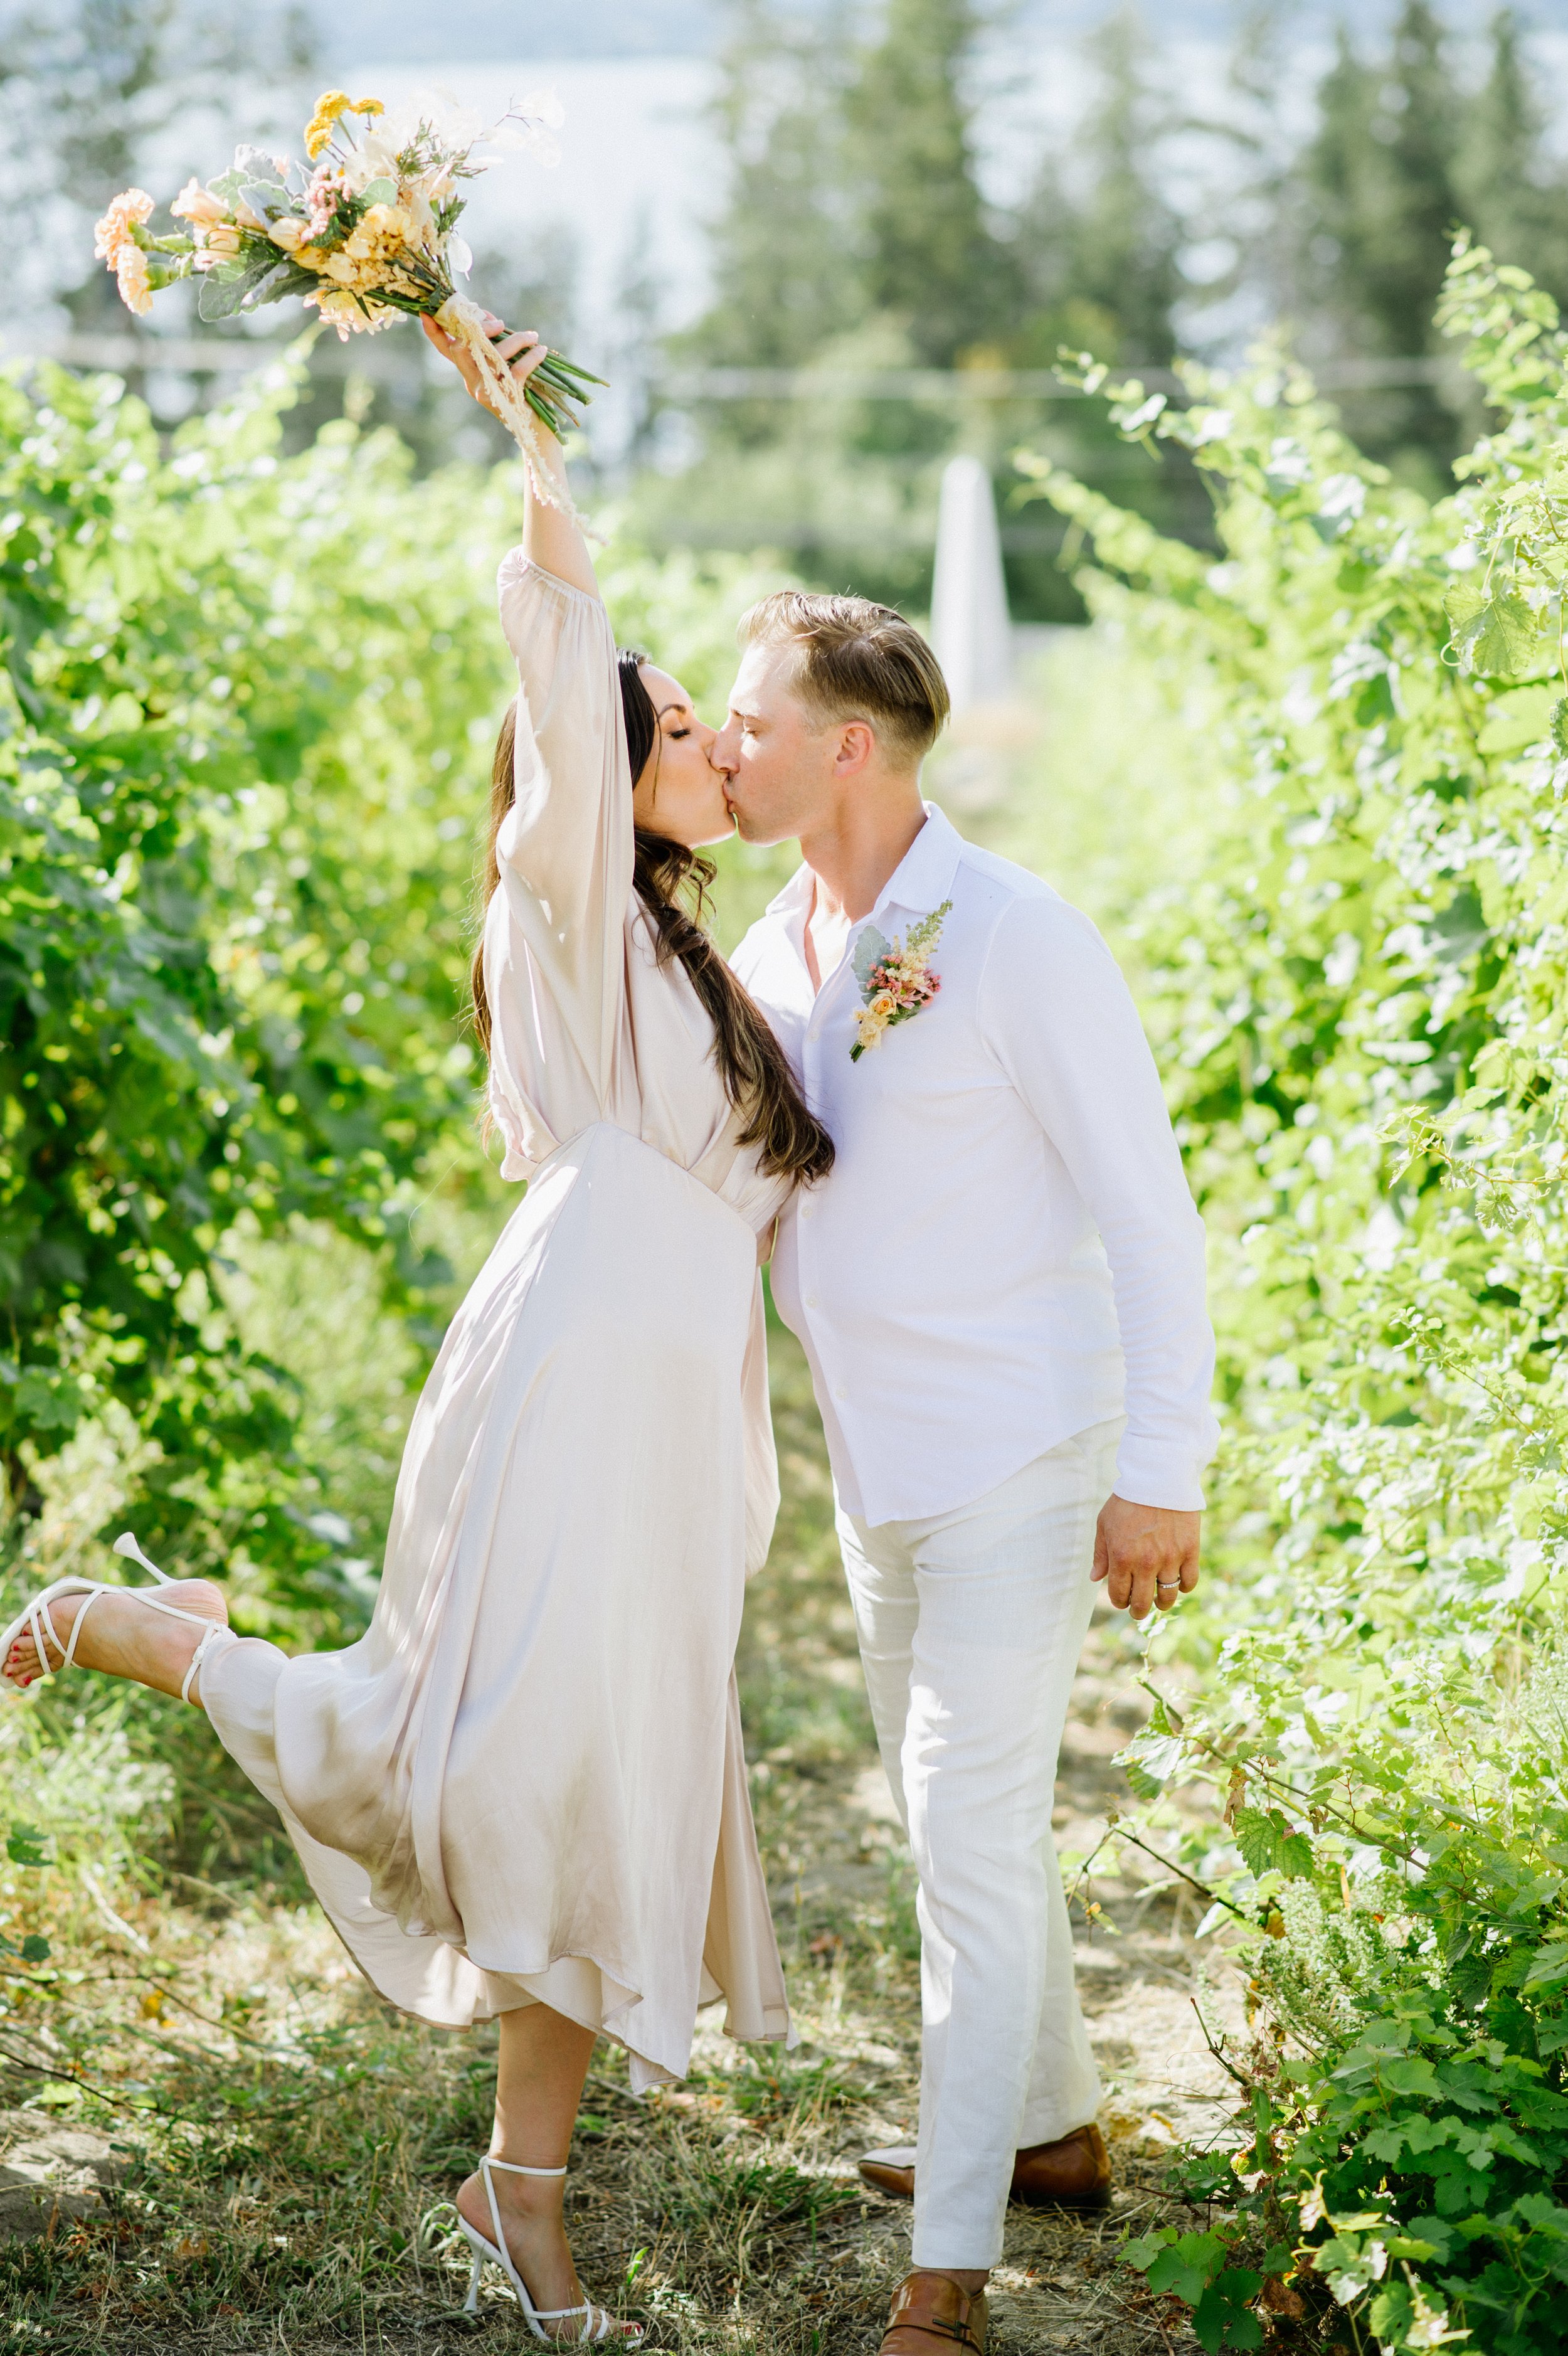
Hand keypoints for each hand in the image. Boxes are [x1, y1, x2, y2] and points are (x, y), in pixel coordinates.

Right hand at [420, 310, 549, 421]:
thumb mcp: (503, 364)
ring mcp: (488, 393)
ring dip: (517, 340)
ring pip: (494, 356)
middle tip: (501, 323)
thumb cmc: (522, 390)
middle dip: (481, 329)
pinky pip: (518, 370)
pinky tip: (540, 350)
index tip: (426, 312)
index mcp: (468, 373)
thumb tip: (486, 315)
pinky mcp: (506, 400)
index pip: (446, 350)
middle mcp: (472, 383)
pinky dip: (532, 357)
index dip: (434, 332)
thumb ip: (492, 342)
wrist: (537, 428)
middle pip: (462, 349)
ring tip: (532, 337)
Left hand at [1091, 1495, 1200, 1617]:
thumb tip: (1095, 1578)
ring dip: (1161, 1603)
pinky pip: (1189, 1582)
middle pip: (1143, 1603)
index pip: (1119, 1596)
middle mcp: (1145, 1563)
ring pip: (1167, 1597)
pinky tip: (1177, 1582)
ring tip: (1158, 1600)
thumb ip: (1101, 1554)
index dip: (1119, 1602)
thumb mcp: (1105, 1524)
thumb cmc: (1127, 1501)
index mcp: (1121, 1558)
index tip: (1122, 1599)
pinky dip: (1183, 1587)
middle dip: (1138, 1611)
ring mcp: (1170, 1559)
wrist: (1158, 1478)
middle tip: (1138, 1609)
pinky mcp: (1190, 1552)